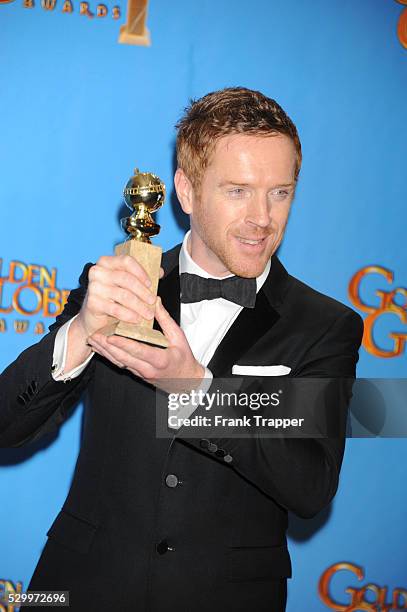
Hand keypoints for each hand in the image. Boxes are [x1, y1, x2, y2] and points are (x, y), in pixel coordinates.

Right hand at [77, 255, 161, 337]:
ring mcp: (94, 287)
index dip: (141, 272)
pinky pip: (116, 309)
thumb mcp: (125, 284)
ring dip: (139, 306)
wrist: (92, 316)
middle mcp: (97, 272)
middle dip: (143, 291)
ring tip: (148, 313)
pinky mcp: (92, 302)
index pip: (126, 261)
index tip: (150, 284)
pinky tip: (136, 319)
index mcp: (106, 262)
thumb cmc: (111, 298)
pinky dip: (129, 315)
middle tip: (152, 301)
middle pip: (126, 279)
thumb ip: (140, 276)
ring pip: (123, 295)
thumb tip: (159, 271)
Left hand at [87, 296, 204, 393]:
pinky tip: (101, 349)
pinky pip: (121, 364)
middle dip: (107, 347)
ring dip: (105, 352)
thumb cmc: (183, 358)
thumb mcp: (178, 337)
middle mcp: (148, 369)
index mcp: (160, 359)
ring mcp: (141, 373)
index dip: (124, 344)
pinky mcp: (137, 373)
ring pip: (119, 363)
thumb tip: (155, 301)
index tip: (111, 336)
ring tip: (93, 340)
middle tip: (95, 335)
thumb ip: (165, 319)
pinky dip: (110, 356)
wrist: (186, 380)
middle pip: (124, 358)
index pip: (138, 351)